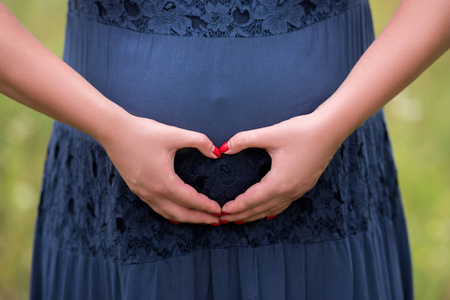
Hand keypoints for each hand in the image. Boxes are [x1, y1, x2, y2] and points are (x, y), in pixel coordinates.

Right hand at [99, 114, 222, 224]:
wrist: (113, 131)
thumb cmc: (144, 132)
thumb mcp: (175, 134)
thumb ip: (199, 141)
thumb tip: (216, 152)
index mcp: (164, 183)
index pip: (190, 201)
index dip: (207, 206)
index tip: (220, 210)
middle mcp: (152, 193)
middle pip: (180, 214)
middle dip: (200, 219)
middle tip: (216, 220)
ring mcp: (142, 193)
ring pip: (167, 214)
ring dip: (186, 218)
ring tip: (200, 219)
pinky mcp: (136, 189)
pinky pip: (157, 208)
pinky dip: (171, 213)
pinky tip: (176, 212)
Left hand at [219, 111, 345, 222]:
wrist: (331, 129)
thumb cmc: (302, 131)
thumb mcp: (271, 134)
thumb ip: (244, 140)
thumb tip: (224, 147)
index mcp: (279, 182)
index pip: (252, 200)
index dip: (235, 207)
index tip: (221, 212)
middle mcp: (289, 191)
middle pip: (260, 209)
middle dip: (241, 215)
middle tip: (223, 220)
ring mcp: (298, 191)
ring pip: (272, 209)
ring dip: (254, 215)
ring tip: (239, 219)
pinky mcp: (304, 186)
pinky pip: (283, 204)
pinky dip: (270, 210)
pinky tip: (266, 213)